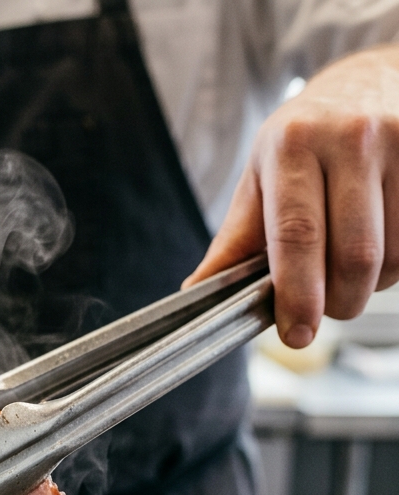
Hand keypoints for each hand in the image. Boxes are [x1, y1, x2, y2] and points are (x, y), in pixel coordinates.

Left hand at [185, 45, 398, 347]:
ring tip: (351, 273)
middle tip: (326, 312)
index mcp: (291, 146)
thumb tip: (194, 294)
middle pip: (354, 253)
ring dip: (373, 285)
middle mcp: (350, 137)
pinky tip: (382, 249)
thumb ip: (233, 242)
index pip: (296, 235)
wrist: (364, 81)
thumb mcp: (257, 182)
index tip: (297, 334)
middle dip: (339, 302)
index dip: (298, 294)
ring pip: (394, 253)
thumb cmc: (301, 144)